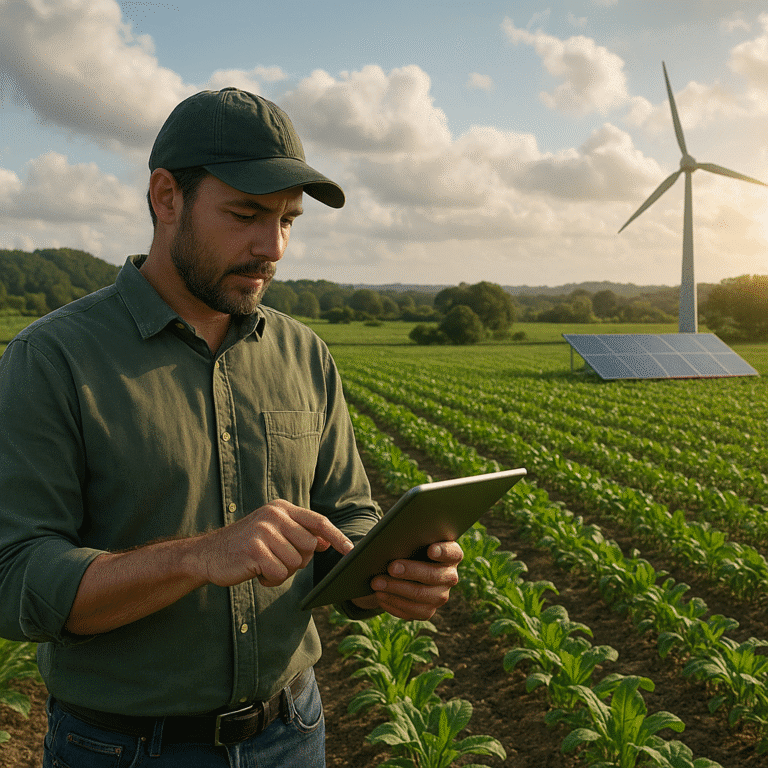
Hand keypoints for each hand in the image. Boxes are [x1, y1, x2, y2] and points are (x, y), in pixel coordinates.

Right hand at [195, 499, 353, 587]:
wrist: (208, 554)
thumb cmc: (246, 546)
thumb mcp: (274, 532)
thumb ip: (299, 534)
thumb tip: (327, 542)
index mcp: (282, 508)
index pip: (318, 522)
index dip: (337, 537)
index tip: (351, 551)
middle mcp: (274, 515)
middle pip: (309, 547)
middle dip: (298, 561)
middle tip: (276, 560)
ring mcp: (263, 531)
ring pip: (295, 563)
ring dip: (282, 572)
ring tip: (263, 565)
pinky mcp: (254, 549)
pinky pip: (279, 573)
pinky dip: (270, 580)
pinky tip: (255, 572)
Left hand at [352, 541, 462, 619]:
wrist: (404, 569)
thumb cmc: (409, 548)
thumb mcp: (411, 541)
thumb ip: (409, 541)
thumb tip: (391, 542)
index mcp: (450, 555)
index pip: (453, 553)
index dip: (443, 552)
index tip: (430, 550)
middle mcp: (449, 577)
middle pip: (434, 576)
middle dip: (410, 571)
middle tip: (391, 567)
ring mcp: (440, 596)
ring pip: (421, 596)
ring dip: (396, 589)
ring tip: (377, 583)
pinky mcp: (428, 611)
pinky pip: (412, 612)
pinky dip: (393, 603)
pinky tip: (380, 595)